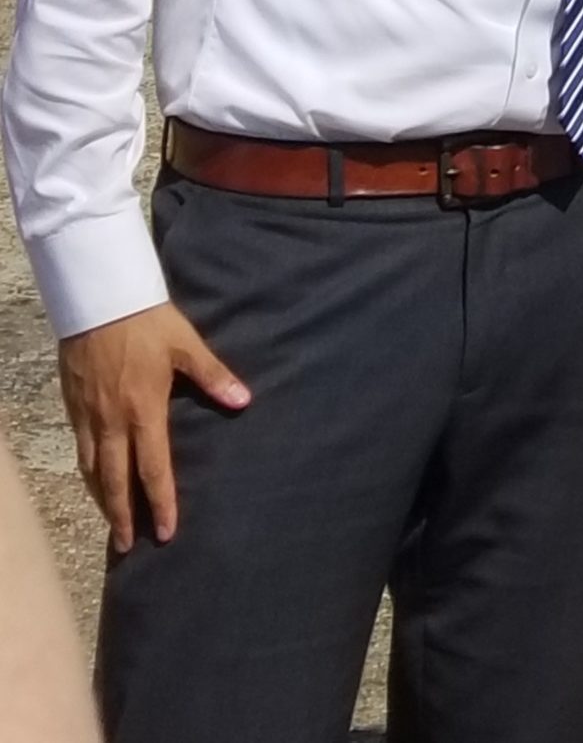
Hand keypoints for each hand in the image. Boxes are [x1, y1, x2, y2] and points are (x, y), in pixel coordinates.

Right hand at [57, 305, 248, 552]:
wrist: (98, 302)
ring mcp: (88, 416)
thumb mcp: (186, 346)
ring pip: (93, 470)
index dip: (160, 503)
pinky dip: (87, 473)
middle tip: (128, 546)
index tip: (166, 531)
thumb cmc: (147, 323)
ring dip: (102, 499)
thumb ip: (213, 376)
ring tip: (111, 523)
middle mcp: (113, 422)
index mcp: (144, 411)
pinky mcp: (73, 406)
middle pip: (115, 481)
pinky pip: (79, 450)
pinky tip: (94, 481)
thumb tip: (243, 401)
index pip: (153, 470)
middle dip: (122, 516)